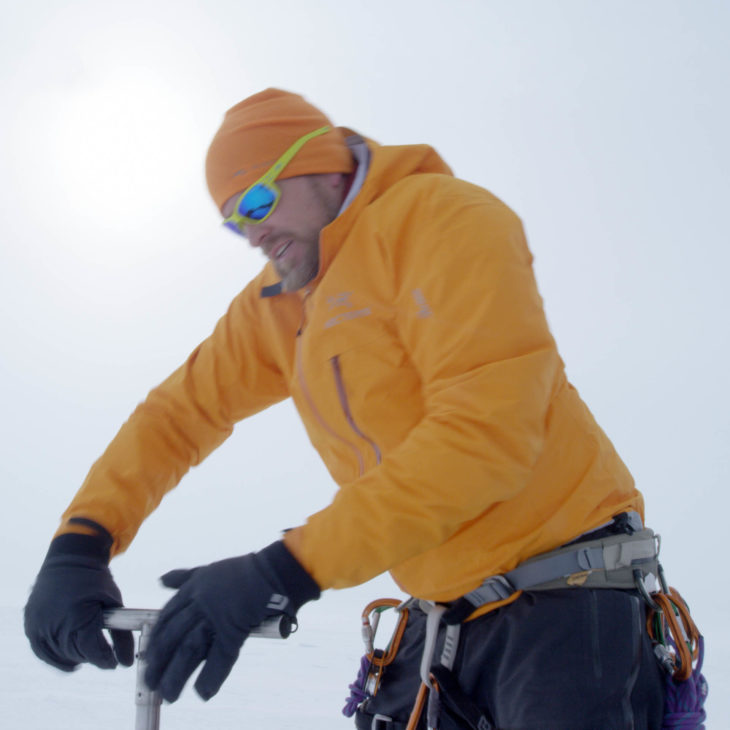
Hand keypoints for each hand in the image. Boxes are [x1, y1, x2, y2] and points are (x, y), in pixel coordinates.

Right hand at [24, 529, 133, 670]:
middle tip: (104, 652)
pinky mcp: (30, 625)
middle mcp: (53, 624)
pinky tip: (71, 658)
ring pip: (60, 656)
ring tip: (88, 650)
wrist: (69, 558)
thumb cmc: (95, 579)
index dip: (105, 660)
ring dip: (76, 657)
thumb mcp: (114, 602)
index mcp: (76, 617)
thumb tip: (126, 663)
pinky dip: (58, 657)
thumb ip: (122, 635)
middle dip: (92, 656)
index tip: (115, 663)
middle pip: (77, 655)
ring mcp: (38, 626)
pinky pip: (43, 652)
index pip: (92, 652)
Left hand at [144, 540, 319, 701]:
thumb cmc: (243, 571)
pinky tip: (202, 693)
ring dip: (176, 675)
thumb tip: (161, 580)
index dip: (155, 639)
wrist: (272, 573)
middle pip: (172, 636)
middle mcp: (200, 603)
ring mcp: (216, 617)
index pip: (166, 617)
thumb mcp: (207, 569)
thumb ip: (183, 577)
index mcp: (193, 589)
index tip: (147, 655)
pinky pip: (219, 658)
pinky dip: (210, 677)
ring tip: (168, 695)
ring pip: (189, 649)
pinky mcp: (235, 630)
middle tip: (150, 682)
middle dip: (159, 662)